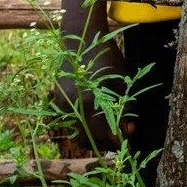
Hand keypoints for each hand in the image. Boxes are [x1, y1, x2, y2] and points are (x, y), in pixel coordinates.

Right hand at [50, 30, 129, 151]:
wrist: (79, 41)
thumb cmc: (107, 59)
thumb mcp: (122, 81)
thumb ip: (126, 107)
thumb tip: (130, 130)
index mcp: (90, 100)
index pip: (101, 134)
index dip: (114, 143)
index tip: (126, 145)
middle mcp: (72, 105)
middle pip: (86, 138)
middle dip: (103, 144)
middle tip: (117, 142)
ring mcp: (61, 103)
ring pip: (76, 132)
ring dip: (92, 137)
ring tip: (108, 133)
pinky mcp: (56, 100)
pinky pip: (70, 121)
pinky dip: (82, 126)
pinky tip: (96, 122)